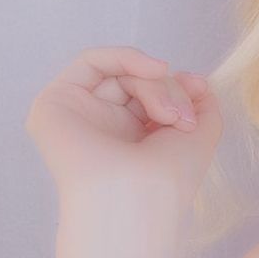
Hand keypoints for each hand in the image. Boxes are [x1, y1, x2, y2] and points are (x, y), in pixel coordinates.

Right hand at [24, 45, 222, 227]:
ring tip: (167, 114)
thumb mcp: (201, 137)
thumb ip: (202, 105)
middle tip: (180, 118)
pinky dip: (126, 57)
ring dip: (154, 84)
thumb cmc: (168, 181)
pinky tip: (153, 69)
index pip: (153, 97)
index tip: (199, 92)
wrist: (136, 200)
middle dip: (169, 90)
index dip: (179, 89)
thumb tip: (196, 80)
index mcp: (132, 142)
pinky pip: (91, 61)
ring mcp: (79, 117)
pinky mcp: (56, 104)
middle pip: (138, 84)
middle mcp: (104, 130)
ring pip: (121, 74)